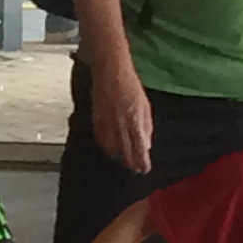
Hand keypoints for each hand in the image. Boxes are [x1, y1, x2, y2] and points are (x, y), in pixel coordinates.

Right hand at [90, 54, 154, 175]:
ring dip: (119, 157)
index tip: (144, 169)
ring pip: (112, 150)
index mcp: (135, 123)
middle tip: (135, 169)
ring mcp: (107, 125)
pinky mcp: (97, 121)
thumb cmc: (130, 86)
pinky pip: (101, 140)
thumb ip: (146, 127)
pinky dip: (107, 147)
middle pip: (126, 153)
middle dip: (131, 163)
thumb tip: (146, 145)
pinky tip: (111, 150)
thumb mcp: (145, 107)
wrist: (111, 73)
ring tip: (124, 161)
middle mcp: (121, 127)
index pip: (139, 150)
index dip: (142, 163)